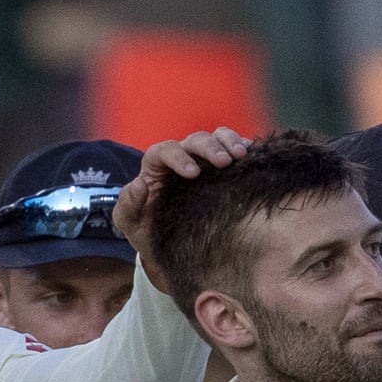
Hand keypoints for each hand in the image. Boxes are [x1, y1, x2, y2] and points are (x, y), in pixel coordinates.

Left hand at [114, 127, 250, 284]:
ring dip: (229, 141)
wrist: (168, 245)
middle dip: (210, 147)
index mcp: (156, 167)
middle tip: (225, 161)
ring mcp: (203, 162)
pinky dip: (244, 149)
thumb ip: (127, 205)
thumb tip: (140, 185)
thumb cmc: (147, 232)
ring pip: (216, 137)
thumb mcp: (129, 223)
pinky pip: (234, 150)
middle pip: (195, 140)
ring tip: (242, 155)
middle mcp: (181, 158)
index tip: (193, 174)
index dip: (178, 157)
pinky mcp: (222, 171)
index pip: (165, 151)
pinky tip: (254, 157)